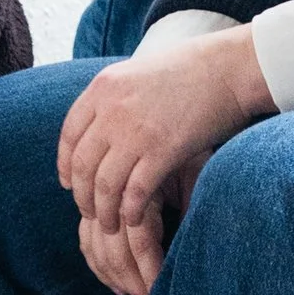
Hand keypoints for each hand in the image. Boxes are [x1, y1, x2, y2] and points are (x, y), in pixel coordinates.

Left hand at [58, 32, 270, 294]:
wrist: (228, 68)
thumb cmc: (190, 71)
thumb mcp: (138, 74)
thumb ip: (115, 99)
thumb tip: (100, 127)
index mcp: (102, 89)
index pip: (69, 136)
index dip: (65, 165)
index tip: (69, 184)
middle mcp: (111, 110)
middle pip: (82, 166)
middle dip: (82, 196)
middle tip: (90, 213)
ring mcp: (135, 131)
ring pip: (104, 185)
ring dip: (104, 212)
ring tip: (111, 226)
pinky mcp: (162, 151)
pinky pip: (135, 192)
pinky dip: (132, 212)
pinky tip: (135, 220)